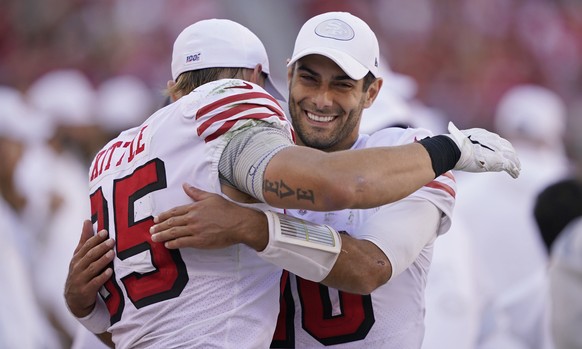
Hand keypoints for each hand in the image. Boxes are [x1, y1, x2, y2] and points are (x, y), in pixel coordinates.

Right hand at [65, 220, 114, 317]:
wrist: (74, 299)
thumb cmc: (80, 273)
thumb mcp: (80, 257)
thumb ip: (85, 240)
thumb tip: (87, 220)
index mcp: (76, 259)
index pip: (85, 247)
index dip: (95, 239)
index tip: (105, 232)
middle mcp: (77, 268)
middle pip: (89, 256)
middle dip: (100, 248)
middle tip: (112, 241)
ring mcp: (80, 280)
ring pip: (92, 268)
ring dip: (102, 260)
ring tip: (112, 253)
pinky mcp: (85, 291)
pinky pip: (94, 283)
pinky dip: (102, 277)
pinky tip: (109, 272)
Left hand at [150, 184, 267, 250]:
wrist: (239, 223)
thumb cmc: (228, 210)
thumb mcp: (211, 197)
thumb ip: (196, 192)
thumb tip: (185, 185)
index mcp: (195, 207)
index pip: (175, 211)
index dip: (164, 215)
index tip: (156, 219)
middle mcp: (193, 218)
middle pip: (172, 222)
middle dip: (160, 226)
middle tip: (151, 230)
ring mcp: (196, 230)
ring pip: (174, 232)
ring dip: (163, 236)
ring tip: (154, 238)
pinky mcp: (200, 241)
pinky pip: (183, 242)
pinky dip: (174, 244)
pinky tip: (168, 245)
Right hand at [446, 121, 520, 177]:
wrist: (455, 148)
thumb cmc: (454, 145)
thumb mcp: (461, 141)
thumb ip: (466, 142)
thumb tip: (455, 140)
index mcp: (486, 135)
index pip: (498, 141)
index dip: (503, 147)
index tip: (504, 152)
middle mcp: (494, 140)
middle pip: (508, 148)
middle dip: (512, 155)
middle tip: (515, 162)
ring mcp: (498, 150)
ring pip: (512, 157)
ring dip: (516, 164)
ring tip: (517, 170)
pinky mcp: (499, 160)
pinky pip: (510, 166)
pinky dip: (514, 171)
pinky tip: (515, 175)